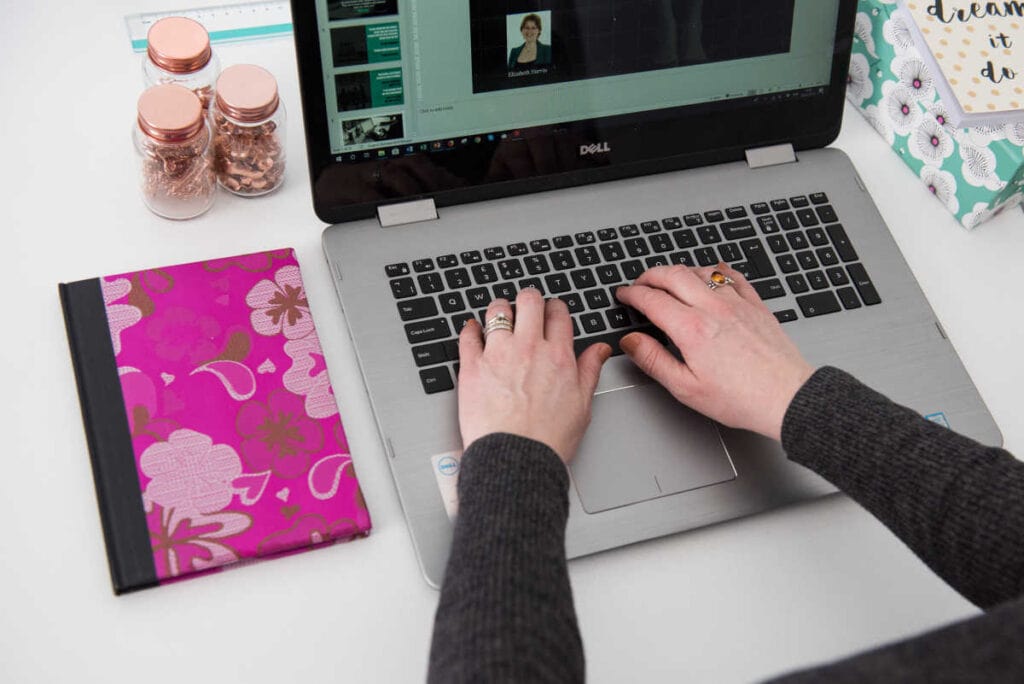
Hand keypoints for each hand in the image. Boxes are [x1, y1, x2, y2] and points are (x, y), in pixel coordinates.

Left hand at [457, 288, 611, 462]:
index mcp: (557, 355)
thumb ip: (590, 371)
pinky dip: (470, 329)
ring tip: (499, 315)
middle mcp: (528, 348)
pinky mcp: (471, 366)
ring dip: (500, 309)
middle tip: (526, 306)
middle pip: (529, 301)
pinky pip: (468, 335)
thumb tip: (600, 350)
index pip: (558, 313)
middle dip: (529, 299)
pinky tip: (473, 330)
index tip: (551, 312)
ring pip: (497, 311)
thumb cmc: (548, 439)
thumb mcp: (582, 405)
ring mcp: (497, 354)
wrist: (515, 458)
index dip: (555, 308)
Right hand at [615, 264, 814, 440]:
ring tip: (670, 280)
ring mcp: (737, 303)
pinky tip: (714, 272)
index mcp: (691, 329)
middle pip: (673, 275)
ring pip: (701, 271)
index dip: (631, 294)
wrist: (786, 397)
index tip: (624, 295)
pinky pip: (733, 277)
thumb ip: (653, 360)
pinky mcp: (756, 306)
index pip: (651, 299)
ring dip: (680, 271)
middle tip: (640, 283)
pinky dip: (717, 271)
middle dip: (650, 275)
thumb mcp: (685, 387)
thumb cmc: (741, 398)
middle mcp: (713, 308)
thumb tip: (631, 342)